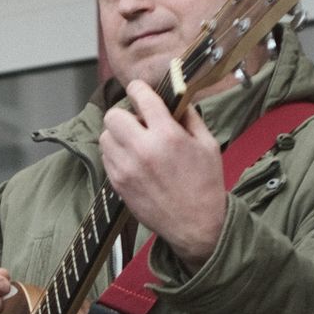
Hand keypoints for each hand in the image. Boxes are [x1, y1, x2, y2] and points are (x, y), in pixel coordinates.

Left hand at [100, 80, 225, 271]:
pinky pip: (105, 157)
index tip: (139, 90)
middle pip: (113, 116)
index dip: (138, 89)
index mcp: (167, 136)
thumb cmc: (205, 184)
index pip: (141, 98)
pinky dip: (115, 154)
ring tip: (135, 143)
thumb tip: (175, 99)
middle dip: (125, 114)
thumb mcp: (208, 144)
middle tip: (139, 123)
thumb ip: (189, 117)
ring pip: (105, 136)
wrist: (196, 224)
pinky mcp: (117, 183)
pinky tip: (132, 160)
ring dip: (118, 135)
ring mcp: (126, 168)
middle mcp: (142, 149)